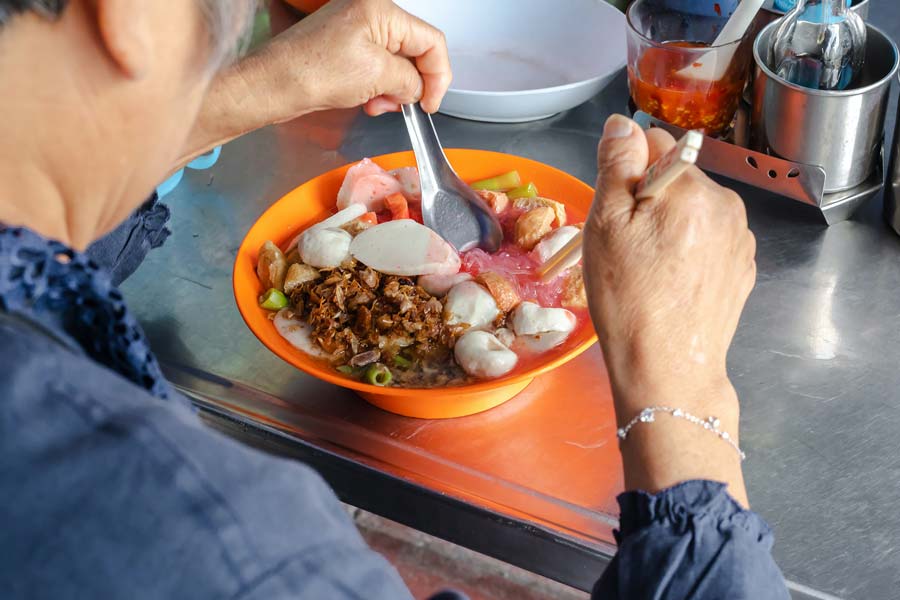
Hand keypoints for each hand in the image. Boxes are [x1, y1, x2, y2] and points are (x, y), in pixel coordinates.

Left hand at [242, 0, 450, 116]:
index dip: (438, 76)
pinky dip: (378, 87)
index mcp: (381, 10)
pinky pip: (376, 68)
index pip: (431, 41)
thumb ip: (410, 80)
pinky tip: (366, 100)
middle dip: (412, 83)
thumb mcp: (377, 76)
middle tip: (403, 106)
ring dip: (393, 89)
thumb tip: (419, 89)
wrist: (273, 84)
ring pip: (396, 63)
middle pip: (414, 51)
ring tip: (378, 105)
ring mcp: (356, 30)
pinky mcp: (345, 47)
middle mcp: (370, 13)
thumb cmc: (311, 72)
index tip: (431, 104)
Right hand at [583, 115, 755, 502]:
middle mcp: (727, 204)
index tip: (615, 211)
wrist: (668, 367)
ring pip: (694, 208)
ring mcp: (741, 238)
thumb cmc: (628, 297)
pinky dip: (689, 248)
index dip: (627, 172)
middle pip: (677, 177)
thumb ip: (617, 165)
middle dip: (650, 198)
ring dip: (671, 223)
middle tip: (626, 245)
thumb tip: (623, 123)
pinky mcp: (743, 267)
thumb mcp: (605, 225)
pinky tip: (672, 281)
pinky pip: (710, 238)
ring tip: (650, 267)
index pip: (656, 144)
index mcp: (692, 187)